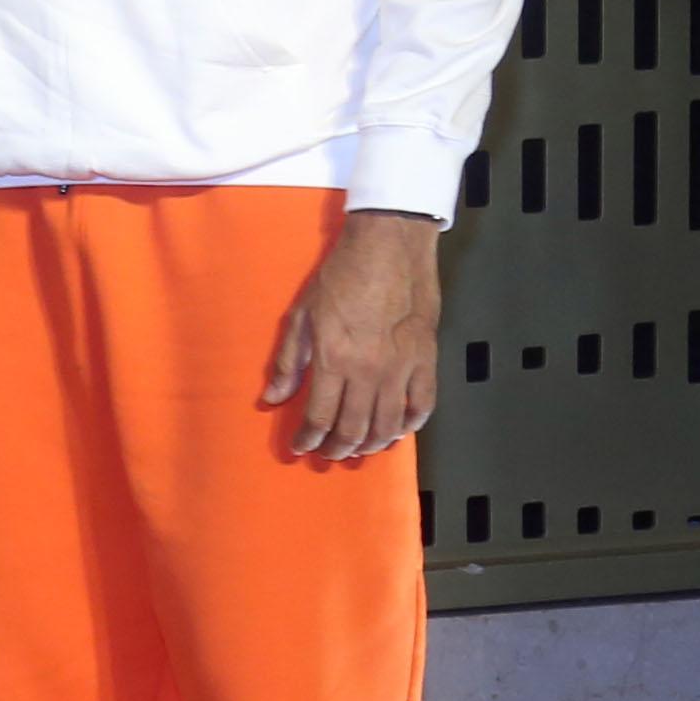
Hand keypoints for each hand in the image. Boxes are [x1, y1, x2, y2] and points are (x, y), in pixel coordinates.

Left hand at [261, 209, 445, 460]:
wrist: (389, 246)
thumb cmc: (341, 276)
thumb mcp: (303, 314)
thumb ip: (288, 360)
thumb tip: (272, 397)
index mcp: (334, 360)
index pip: (319, 417)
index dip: (308, 439)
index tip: (301, 447)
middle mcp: (369, 371)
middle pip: (353, 428)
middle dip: (337, 448)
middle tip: (328, 454)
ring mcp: (402, 367)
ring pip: (388, 424)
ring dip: (372, 444)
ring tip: (359, 449)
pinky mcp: (427, 359)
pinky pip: (422, 405)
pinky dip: (410, 425)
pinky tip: (398, 431)